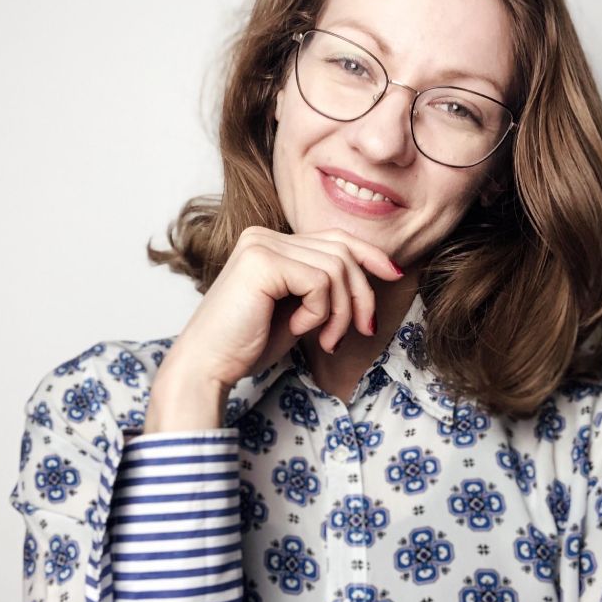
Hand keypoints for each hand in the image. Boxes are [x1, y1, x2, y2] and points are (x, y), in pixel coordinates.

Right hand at [144, 226, 402, 430]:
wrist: (208, 366)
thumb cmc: (249, 345)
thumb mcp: (298, 309)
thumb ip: (323, 287)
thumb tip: (369, 275)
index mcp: (270, 242)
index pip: (335, 238)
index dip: (370, 255)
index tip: (393, 276)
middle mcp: (264, 235)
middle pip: (342, 251)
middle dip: (361, 294)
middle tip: (361, 330)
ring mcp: (262, 244)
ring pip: (337, 269)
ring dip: (341, 312)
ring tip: (325, 339)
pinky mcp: (263, 260)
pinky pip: (320, 282)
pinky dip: (320, 312)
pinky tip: (298, 329)